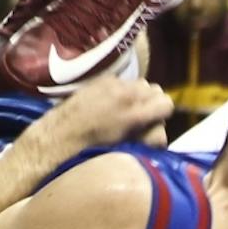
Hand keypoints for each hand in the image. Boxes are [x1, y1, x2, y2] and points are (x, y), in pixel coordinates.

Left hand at [50, 75, 172, 148]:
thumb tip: (160, 132)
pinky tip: (111, 103)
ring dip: (138, 95)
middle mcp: (127, 94)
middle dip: (152, 103)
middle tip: (141, 117)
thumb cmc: (94, 148)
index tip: (154, 123)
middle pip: (155, 90)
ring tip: (126, 109)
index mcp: (135, 115)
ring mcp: (114, 83)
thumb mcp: (127, 147)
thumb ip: (148, 138)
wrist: (61, 134)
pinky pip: (124, 81)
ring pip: (141, 83)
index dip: (162, 114)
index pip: (166, 103)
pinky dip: (123, 90)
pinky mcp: (103, 79)